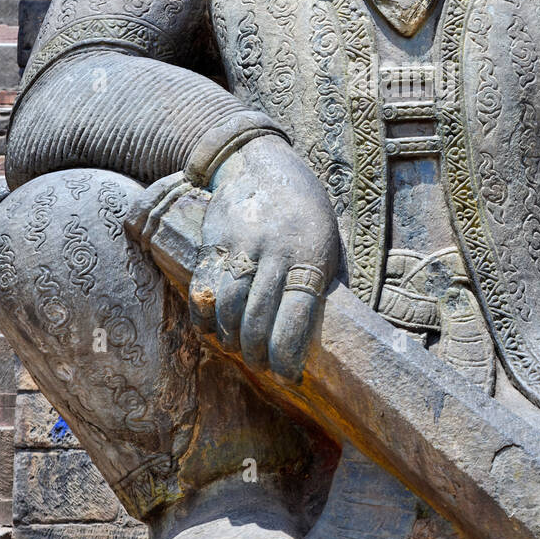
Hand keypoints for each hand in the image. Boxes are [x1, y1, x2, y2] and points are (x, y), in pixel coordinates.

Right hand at [188, 135, 338, 377]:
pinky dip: (203, 317)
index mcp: (311, 255)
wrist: (261, 163)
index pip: (296, 317)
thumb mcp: (329, 239)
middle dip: (257, 352)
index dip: (286, 354)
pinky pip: (202, 288)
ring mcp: (242, 245)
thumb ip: (329, 280)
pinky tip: (211, 328)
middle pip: (258, 317)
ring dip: (230, 337)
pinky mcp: (214, 241)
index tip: (285, 375)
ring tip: (237, 348)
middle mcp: (276, 251)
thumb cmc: (304, 210)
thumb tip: (337, 330)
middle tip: (259, 366)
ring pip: (227, 306)